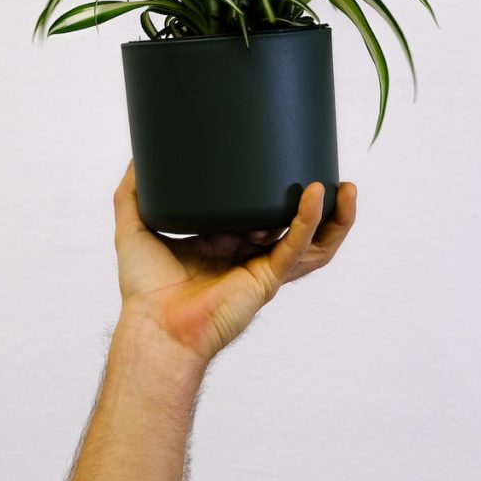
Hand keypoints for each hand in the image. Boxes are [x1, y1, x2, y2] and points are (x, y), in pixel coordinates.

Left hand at [112, 162, 356, 367]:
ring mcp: (263, 269)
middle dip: (324, 207)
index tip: (285, 162)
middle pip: (300, 230)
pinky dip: (309, 222)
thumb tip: (137, 156)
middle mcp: (251, 256)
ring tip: (346, 188)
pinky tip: (316, 196)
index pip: (262, 215)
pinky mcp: (267, 280)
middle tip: (333, 177)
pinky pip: (296, 248)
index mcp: (228, 244)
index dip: (276, 193)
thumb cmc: (144, 288)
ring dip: (336, 219)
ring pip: (314, 244)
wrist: (153, 324)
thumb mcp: (136, 227)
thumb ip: (134, 193)